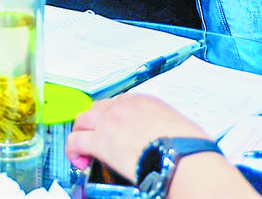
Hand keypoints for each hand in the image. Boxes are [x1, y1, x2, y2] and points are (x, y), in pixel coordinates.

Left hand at [66, 94, 210, 178]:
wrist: (181, 157)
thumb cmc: (188, 145)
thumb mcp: (177, 126)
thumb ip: (164, 127)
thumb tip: (166, 138)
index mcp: (144, 101)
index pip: (118, 103)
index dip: (112, 118)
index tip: (114, 130)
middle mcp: (124, 106)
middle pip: (97, 108)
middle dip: (94, 123)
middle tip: (97, 140)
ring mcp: (109, 121)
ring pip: (82, 120)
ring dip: (81, 133)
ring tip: (86, 151)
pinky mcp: (100, 141)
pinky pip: (76, 141)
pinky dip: (74, 151)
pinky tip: (80, 161)